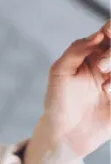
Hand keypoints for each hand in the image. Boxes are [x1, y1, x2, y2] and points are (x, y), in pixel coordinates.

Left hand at [42, 20, 110, 158]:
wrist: (66, 132)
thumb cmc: (58, 98)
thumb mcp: (60, 71)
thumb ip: (76, 50)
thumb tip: (97, 35)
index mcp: (90, 52)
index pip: (108, 31)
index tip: (108, 32)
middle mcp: (107, 62)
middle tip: (101, 68)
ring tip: (105, 87)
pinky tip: (109, 94)